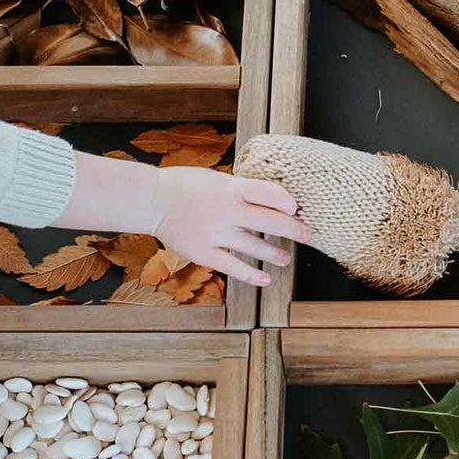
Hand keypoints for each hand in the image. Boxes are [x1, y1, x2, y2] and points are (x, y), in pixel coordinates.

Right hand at [150, 168, 309, 288]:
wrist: (152, 200)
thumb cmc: (186, 186)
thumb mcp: (217, 179)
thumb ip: (241, 190)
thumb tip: (271, 201)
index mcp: (230, 188)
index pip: (268, 193)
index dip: (286, 201)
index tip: (296, 208)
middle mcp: (226, 210)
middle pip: (269, 222)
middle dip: (293, 230)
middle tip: (307, 235)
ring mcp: (215, 233)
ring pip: (254, 246)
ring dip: (274, 254)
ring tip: (286, 258)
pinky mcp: (203, 252)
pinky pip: (232, 267)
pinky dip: (251, 274)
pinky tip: (265, 279)